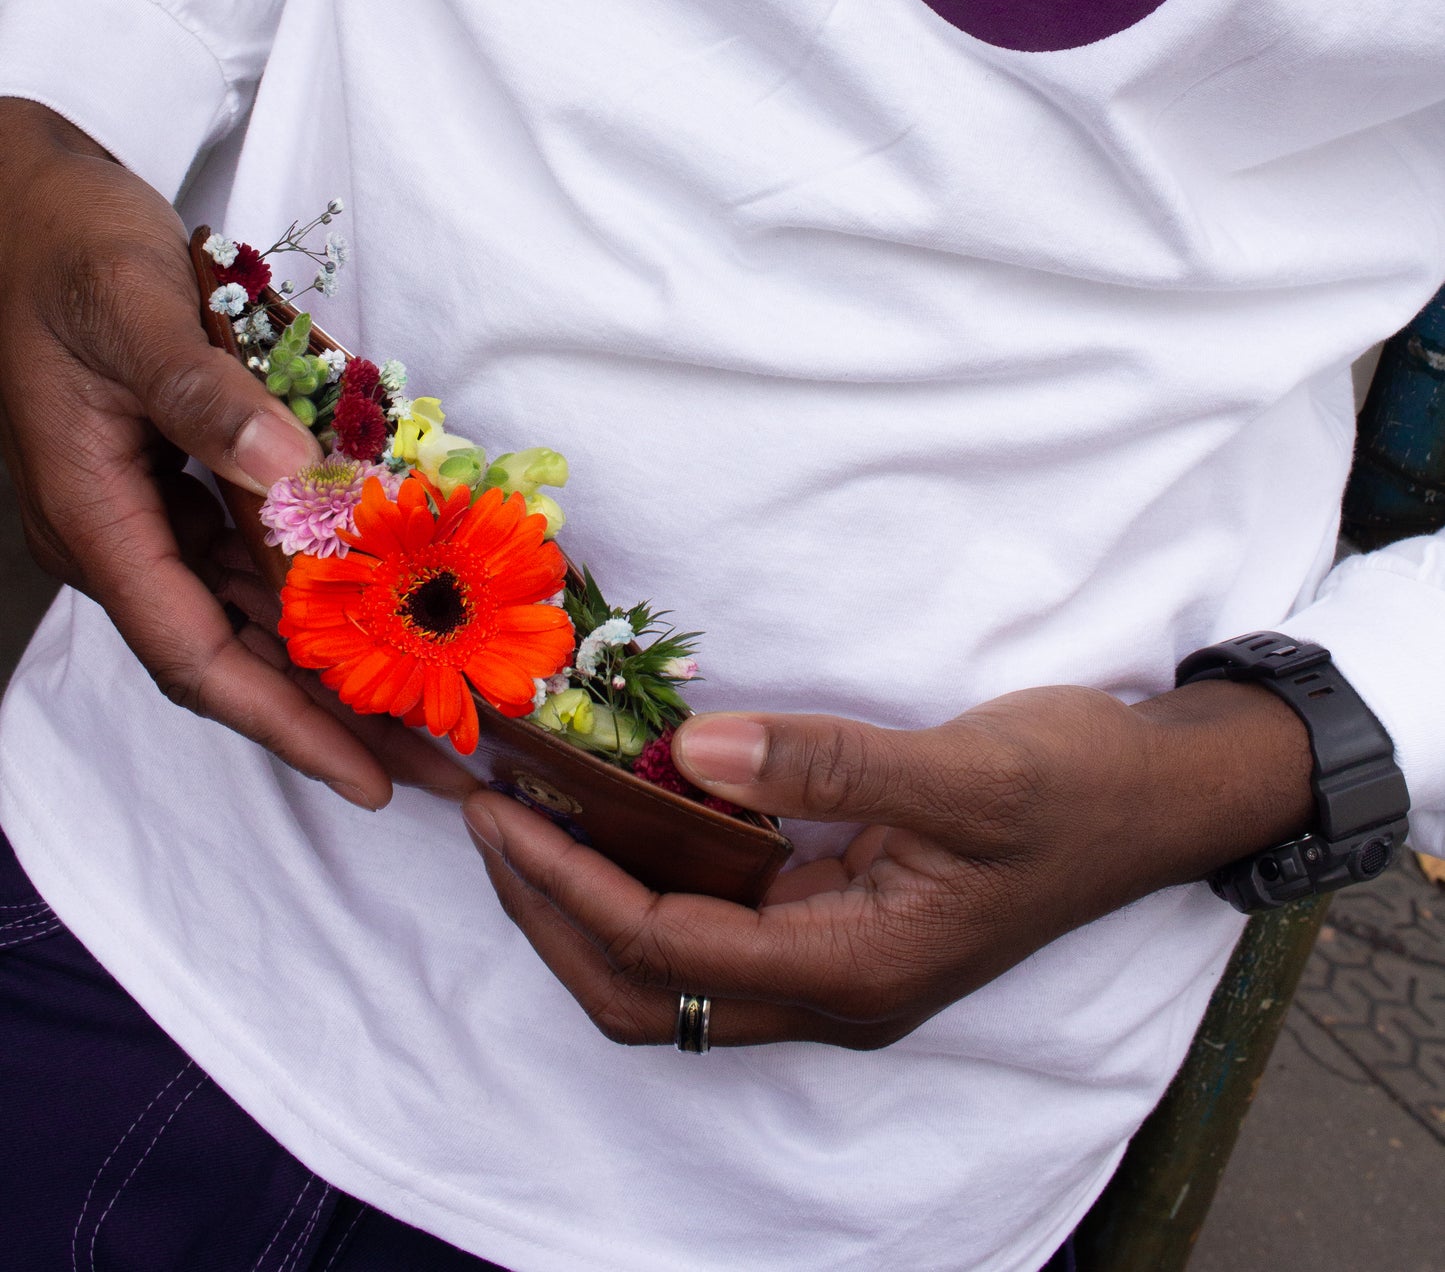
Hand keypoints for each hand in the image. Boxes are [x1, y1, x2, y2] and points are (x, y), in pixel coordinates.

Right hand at [0, 99, 470, 807]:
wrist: (21, 195)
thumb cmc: (63, 245)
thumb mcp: (134, 310)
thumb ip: (207, 394)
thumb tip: (290, 473)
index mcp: (94, 514)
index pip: (196, 655)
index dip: (284, 722)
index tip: (368, 774)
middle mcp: (116, 527)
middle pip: (230, 651)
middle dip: (327, 712)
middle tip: (434, 757)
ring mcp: (137, 500)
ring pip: (241, 604)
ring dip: (325, 651)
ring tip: (422, 691)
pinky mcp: (164, 468)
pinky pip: (241, 544)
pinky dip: (307, 573)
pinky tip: (374, 590)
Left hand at [462, 678, 1312, 1046]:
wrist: (1160, 798)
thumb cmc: (1074, 785)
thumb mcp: (958, 769)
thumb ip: (824, 764)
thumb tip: (687, 754)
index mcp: (858, 970)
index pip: (671, 950)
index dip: (571, 888)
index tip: (501, 818)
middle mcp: (835, 990)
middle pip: (648, 994)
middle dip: (553, 917)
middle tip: (488, 823)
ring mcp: (837, 964)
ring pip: (673, 973)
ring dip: (588, 907)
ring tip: (527, 819)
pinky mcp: (842, 925)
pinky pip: (716, 924)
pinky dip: (648, 880)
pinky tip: (620, 811)